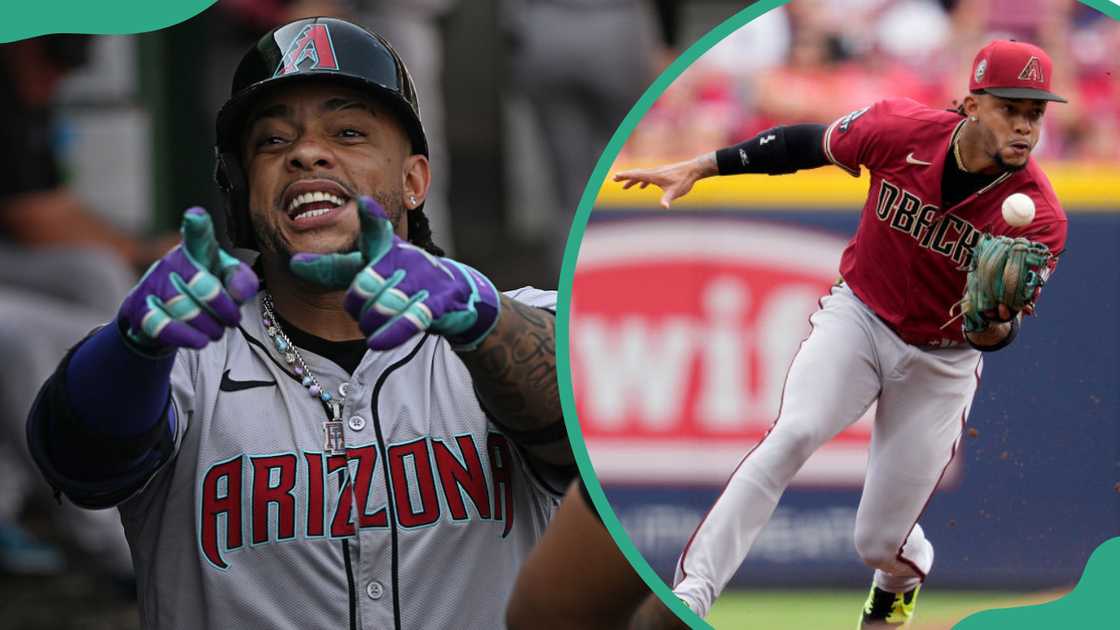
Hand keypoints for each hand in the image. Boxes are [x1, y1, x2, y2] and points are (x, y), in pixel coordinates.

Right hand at [119, 208, 259, 351]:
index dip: (198, 226)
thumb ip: (242, 281)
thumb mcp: (229, 282)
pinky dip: (187, 337)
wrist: (163, 316)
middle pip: (205, 287)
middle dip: (225, 310)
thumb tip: (239, 292)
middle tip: (232, 320)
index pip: (198, 236)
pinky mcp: (140, 310)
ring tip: (216, 331)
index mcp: (198, 251)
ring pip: (187, 310)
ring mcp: (154, 285)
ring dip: (210, 327)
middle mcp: (172, 262)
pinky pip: (164, 326)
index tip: (196, 217)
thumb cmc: (205, 291)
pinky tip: (200, 341)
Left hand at [289, 197, 500, 350]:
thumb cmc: (402, 278)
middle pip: (364, 287)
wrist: (455, 296)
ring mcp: (423, 281)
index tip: (363, 203)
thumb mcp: (368, 268)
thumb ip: (332, 268)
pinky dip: (391, 332)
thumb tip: (294, 263)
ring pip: (382, 306)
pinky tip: (376, 342)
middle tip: (364, 309)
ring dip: (371, 322)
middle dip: (357, 305)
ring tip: (374, 325)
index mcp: (386, 247)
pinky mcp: (438, 304)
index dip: (371, 217)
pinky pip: (409, 320)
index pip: (376, 229)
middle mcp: (405, 259)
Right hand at [612, 155, 715, 207]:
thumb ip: (667, 199)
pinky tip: (643, 186)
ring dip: (633, 180)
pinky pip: (649, 177)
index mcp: (653, 176)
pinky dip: (643, 181)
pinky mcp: (663, 173)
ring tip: (626, 187)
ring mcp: (658, 172)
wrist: (693, 169)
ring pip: (642, 176)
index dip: (625, 176)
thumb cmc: (683, 180)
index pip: (635, 175)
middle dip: (625, 177)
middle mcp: (654, 172)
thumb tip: (664, 207)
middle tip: (614, 180)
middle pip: (636, 174)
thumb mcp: (674, 192)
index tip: (615, 177)